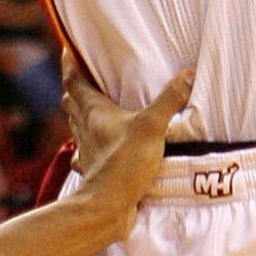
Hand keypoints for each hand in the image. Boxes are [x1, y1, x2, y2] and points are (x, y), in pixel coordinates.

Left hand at [64, 61, 193, 242]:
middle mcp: (84, 128)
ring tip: (90, 110)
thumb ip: (170, 100)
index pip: (74, 81)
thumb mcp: (153, 126)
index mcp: (94, 111)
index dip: (68, 64)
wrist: (108, 205)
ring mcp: (85, 151)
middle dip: (74, 89)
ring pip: (76, 127)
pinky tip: (92, 150)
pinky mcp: (92, 171)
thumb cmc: (126, 163)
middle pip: (72, 103)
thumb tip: (188, 73)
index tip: (66, 49)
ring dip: (79, 116)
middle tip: (81, 78)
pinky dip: (86, 148)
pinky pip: (84, 154)